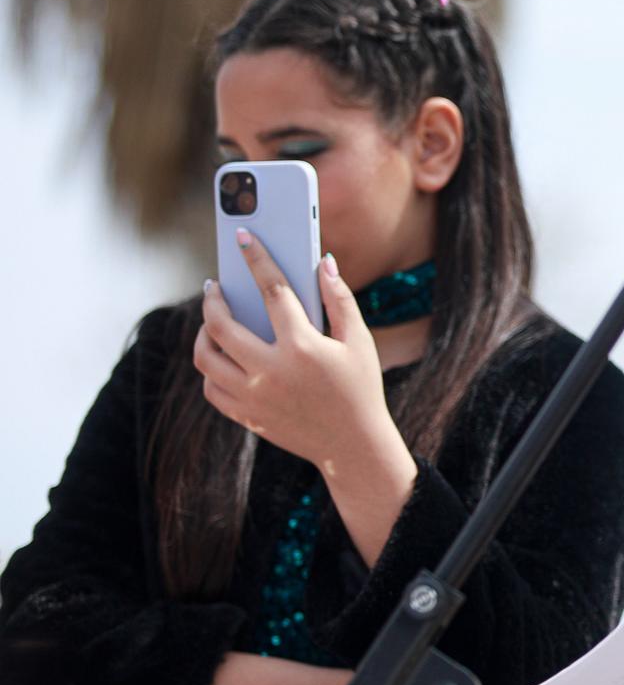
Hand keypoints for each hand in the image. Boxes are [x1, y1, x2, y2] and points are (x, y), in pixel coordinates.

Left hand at [195, 236, 404, 477]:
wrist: (353, 446)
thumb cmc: (360, 388)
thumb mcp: (359, 342)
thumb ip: (340, 299)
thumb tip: (322, 262)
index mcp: (302, 348)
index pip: (272, 291)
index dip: (257, 259)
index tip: (243, 238)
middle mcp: (270, 372)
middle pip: (221, 325)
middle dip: (213, 299)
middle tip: (215, 287)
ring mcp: (253, 396)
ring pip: (205, 357)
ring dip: (203, 334)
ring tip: (212, 322)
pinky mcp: (245, 416)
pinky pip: (211, 387)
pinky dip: (211, 368)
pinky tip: (221, 355)